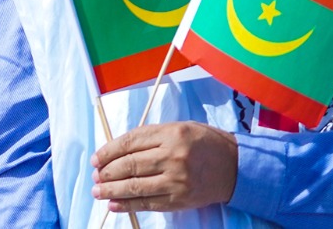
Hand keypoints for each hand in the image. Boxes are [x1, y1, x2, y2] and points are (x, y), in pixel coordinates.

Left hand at [92, 121, 237, 212]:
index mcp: (170, 134)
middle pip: (129, 166)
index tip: (96, 159)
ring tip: (98, 192)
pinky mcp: (180, 200)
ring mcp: (177, 181)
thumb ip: (149, 137)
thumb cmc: (204, 143)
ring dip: (111, 190)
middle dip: (106, 172)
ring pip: (135, 186)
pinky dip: (128, 205)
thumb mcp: (178, 128)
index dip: (107, 152)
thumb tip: (116, 150)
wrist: (236, 167)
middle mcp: (173, 157)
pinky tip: (114, 205)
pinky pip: (148, 203)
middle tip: (95, 176)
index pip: (128, 143)